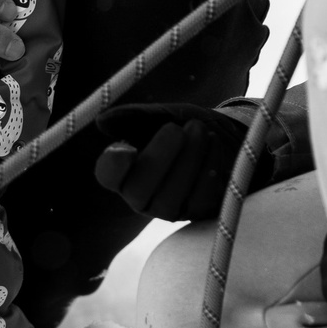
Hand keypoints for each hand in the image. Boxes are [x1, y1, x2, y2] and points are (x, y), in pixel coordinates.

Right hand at [91, 102, 264, 221]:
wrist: (223, 135)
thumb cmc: (184, 124)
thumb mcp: (161, 114)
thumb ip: (134, 116)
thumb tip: (103, 121)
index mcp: (124, 171)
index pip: (108, 176)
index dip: (113, 166)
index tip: (127, 147)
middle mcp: (141, 196)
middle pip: (138, 190)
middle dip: (158, 158)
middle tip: (175, 129)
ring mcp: (168, 209)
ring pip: (170, 197)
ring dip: (187, 160)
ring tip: (199, 129)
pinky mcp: (196, 213)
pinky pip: (200, 200)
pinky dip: (208, 170)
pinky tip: (213, 143)